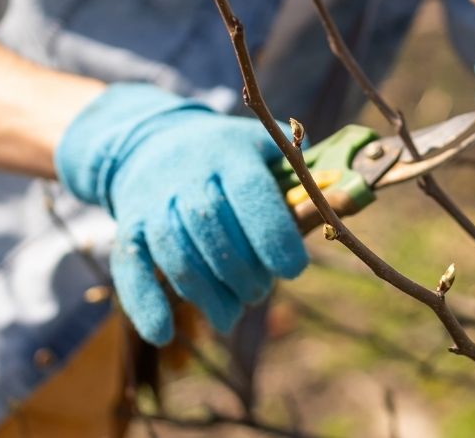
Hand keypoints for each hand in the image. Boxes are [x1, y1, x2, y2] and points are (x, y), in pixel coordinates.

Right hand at [55, 83, 306, 343]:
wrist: (147, 141)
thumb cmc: (222, 154)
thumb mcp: (259, 146)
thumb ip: (297, 171)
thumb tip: (346, 192)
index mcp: (228, 155)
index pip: (251, 195)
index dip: (274, 236)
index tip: (294, 270)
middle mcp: (187, 176)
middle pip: (213, 230)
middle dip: (242, 272)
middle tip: (259, 293)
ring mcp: (152, 202)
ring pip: (176, 254)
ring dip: (205, 294)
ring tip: (230, 317)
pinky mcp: (128, 226)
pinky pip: (130, 267)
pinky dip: (145, 303)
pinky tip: (164, 334)